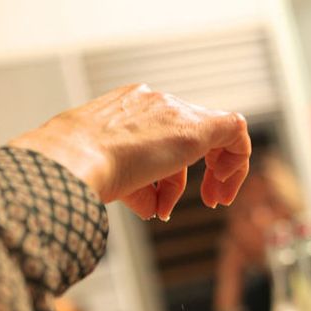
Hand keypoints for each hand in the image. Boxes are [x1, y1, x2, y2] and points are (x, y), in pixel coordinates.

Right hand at [9, 84, 250, 219]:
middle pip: (184, 139)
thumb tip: (151, 207)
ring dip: (215, 174)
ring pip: (211, 135)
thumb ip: (132, 188)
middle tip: (208, 202)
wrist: (74, 159)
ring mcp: (173, 110)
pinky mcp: (195, 126)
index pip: (159, 138)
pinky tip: (225, 185)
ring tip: (213, 201)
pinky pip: (234, 130)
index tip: (165, 203)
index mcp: (126, 109)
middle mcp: (152, 103)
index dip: (170, 175)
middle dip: (193, 176)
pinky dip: (237, 159)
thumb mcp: (104, 178)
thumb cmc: (79, 174)